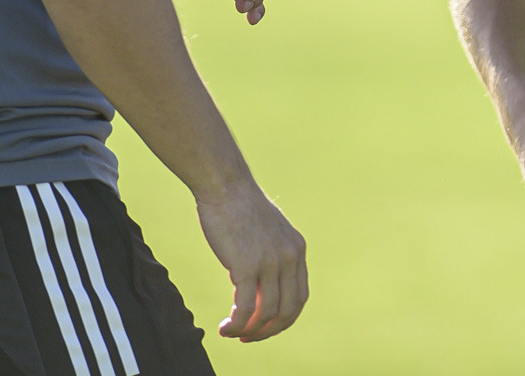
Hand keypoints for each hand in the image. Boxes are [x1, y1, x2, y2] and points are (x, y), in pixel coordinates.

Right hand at [196, 183, 307, 342]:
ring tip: (231, 333)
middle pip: (288, 311)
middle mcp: (289, 257)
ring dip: (249, 331)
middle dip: (268, 331)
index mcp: (297, 249)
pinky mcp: (247, 265)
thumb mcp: (267, 231)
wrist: (226, 185)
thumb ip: (270, 256)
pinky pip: (245, 308)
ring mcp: (270, 262)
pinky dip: (236, 324)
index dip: (284, 319)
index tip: (265, 328)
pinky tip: (224, 328)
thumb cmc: (239, 206)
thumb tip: (260, 285)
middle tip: (248, 338)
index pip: (300, 297)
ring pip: (266, 314)